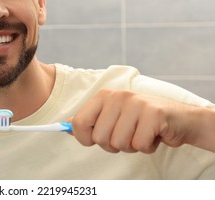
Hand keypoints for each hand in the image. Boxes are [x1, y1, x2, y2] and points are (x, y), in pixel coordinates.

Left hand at [69, 89, 210, 152]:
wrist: (178, 118)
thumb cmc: (140, 121)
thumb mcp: (112, 117)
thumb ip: (90, 121)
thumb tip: (65, 128)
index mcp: (103, 96)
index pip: (79, 122)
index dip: (84, 138)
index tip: (93, 140)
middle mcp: (117, 96)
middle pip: (99, 138)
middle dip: (113, 145)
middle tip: (126, 135)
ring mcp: (136, 103)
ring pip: (119, 143)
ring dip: (131, 146)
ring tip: (140, 133)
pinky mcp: (154, 114)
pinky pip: (140, 145)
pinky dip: (147, 147)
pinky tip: (153, 135)